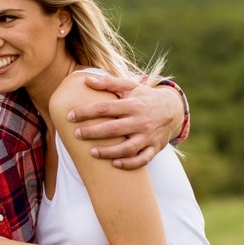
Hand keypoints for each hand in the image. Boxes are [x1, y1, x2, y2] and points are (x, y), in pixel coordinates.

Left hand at [65, 76, 182, 169]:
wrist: (173, 109)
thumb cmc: (145, 97)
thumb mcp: (130, 86)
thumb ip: (108, 83)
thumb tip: (86, 80)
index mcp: (132, 104)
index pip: (105, 108)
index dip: (86, 112)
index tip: (70, 116)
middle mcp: (140, 121)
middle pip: (113, 129)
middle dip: (93, 132)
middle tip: (76, 134)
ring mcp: (148, 136)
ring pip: (127, 148)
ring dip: (109, 152)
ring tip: (92, 152)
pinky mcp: (154, 148)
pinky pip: (142, 159)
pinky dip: (129, 163)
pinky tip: (114, 164)